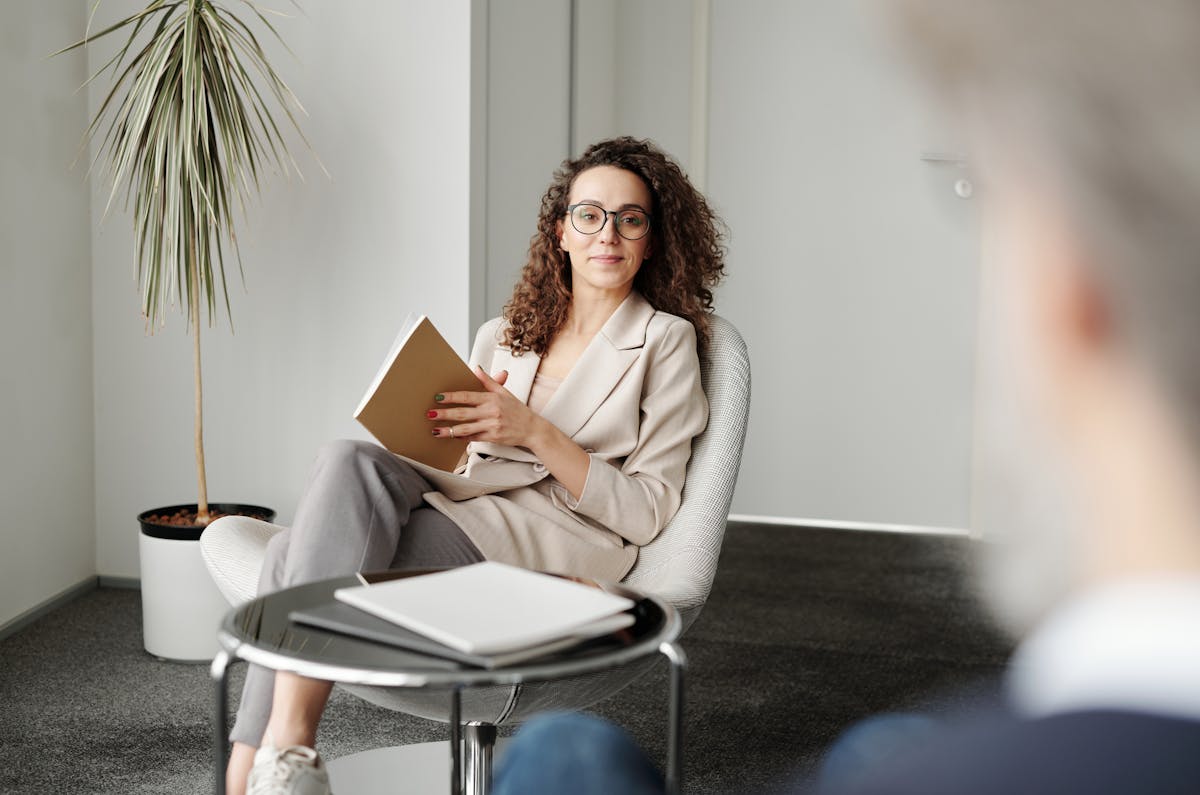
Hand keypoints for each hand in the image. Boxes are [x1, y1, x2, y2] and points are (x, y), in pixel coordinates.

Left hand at [429, 367, 543, 446]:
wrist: (533, 429)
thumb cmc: (518, 410)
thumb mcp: (504, 392)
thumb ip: (489, 381)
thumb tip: (476, 368)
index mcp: (492, 398)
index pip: (467, 396)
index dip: (451, 397)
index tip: (438, 397)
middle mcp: (491, 412)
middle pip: (463, 413)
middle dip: (444, 414)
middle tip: (430, 414)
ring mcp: (492, 426)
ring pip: (465, 428)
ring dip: (449, 430)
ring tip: (435, 431)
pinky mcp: (493, 437)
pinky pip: (473, 438)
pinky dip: (462, 438)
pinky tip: (451, 437)